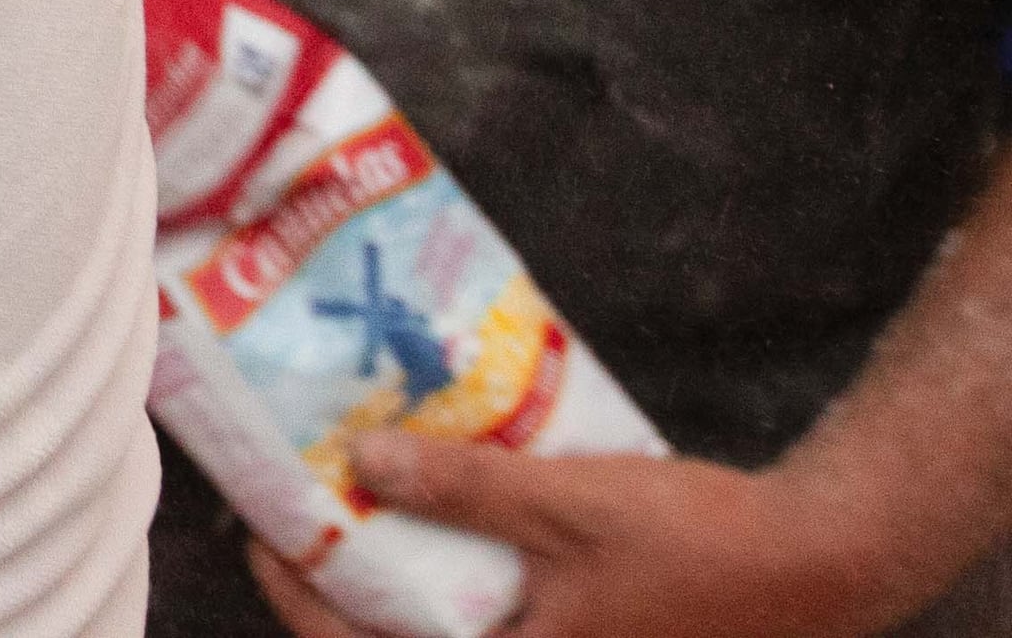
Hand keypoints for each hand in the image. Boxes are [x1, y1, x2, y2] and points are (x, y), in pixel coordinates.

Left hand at [247, 440, 897, 637]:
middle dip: (345, 579)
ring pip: (452, 623)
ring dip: (406, 570)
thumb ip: (463, 487)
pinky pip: (504, 610)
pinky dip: (467, 567)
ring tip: (369, 496)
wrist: (822, 565)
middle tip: (307, 506)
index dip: (297, 598)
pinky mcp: (595, 636)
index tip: (262, 532)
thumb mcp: (565, 502)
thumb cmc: (703, 545)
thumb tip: (366, 464)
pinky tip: (455, 505)